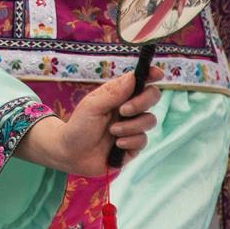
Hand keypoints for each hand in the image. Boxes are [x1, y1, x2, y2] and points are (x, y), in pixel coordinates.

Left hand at [16, 73, 159, 176]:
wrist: (71, 154)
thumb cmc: (79, 126)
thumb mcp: (93, 106)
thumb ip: (114, 93)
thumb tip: (133, 77)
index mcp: (119, 95)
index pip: (140, 81)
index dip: (151, 75)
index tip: (157, 74)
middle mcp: (129, 109)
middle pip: (152, 97)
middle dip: (141, 103)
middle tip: (123, 111)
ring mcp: (133, 127)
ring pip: (150, 120)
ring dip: (131, 126)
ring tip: (112, 132)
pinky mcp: (134, 145)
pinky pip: (143, 140)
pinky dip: (129, 141)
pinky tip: (116, 145)